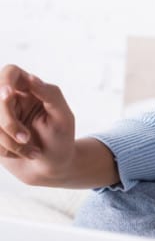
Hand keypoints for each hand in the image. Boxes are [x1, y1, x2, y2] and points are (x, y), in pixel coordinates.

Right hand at [0, 65, 75, 185]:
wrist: (51, 168)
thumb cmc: (60, 141)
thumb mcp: (63, 118)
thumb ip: (50, 94)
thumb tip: (31, 78)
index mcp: (29, 89)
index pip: (10, 72)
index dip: (4, 81)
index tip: (7, 94)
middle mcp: (11, 100)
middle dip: (8, 122)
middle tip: (26, 138)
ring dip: (10, 141)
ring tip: (31, 150)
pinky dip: (5, 150)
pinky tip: (21, 153)